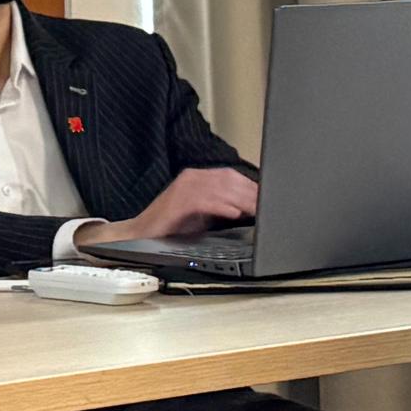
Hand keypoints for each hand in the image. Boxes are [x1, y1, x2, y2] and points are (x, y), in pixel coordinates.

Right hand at [106, 166, 258, 243]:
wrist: (141, 234)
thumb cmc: (172, 226)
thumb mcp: (203, 213)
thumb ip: (223, 206)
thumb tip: (249, 209)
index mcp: (200, 177)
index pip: (232, 177)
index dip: (252, 187)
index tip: (270, 198)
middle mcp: (192, 177)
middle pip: (229, 180)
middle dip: (251, 194)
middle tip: (268, 206)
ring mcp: (184, 187)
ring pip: (220, 188)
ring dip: (241, 200)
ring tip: (256, 210)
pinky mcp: (177, 201)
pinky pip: (204, 200)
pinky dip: (222, 206)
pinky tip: (234, 213)